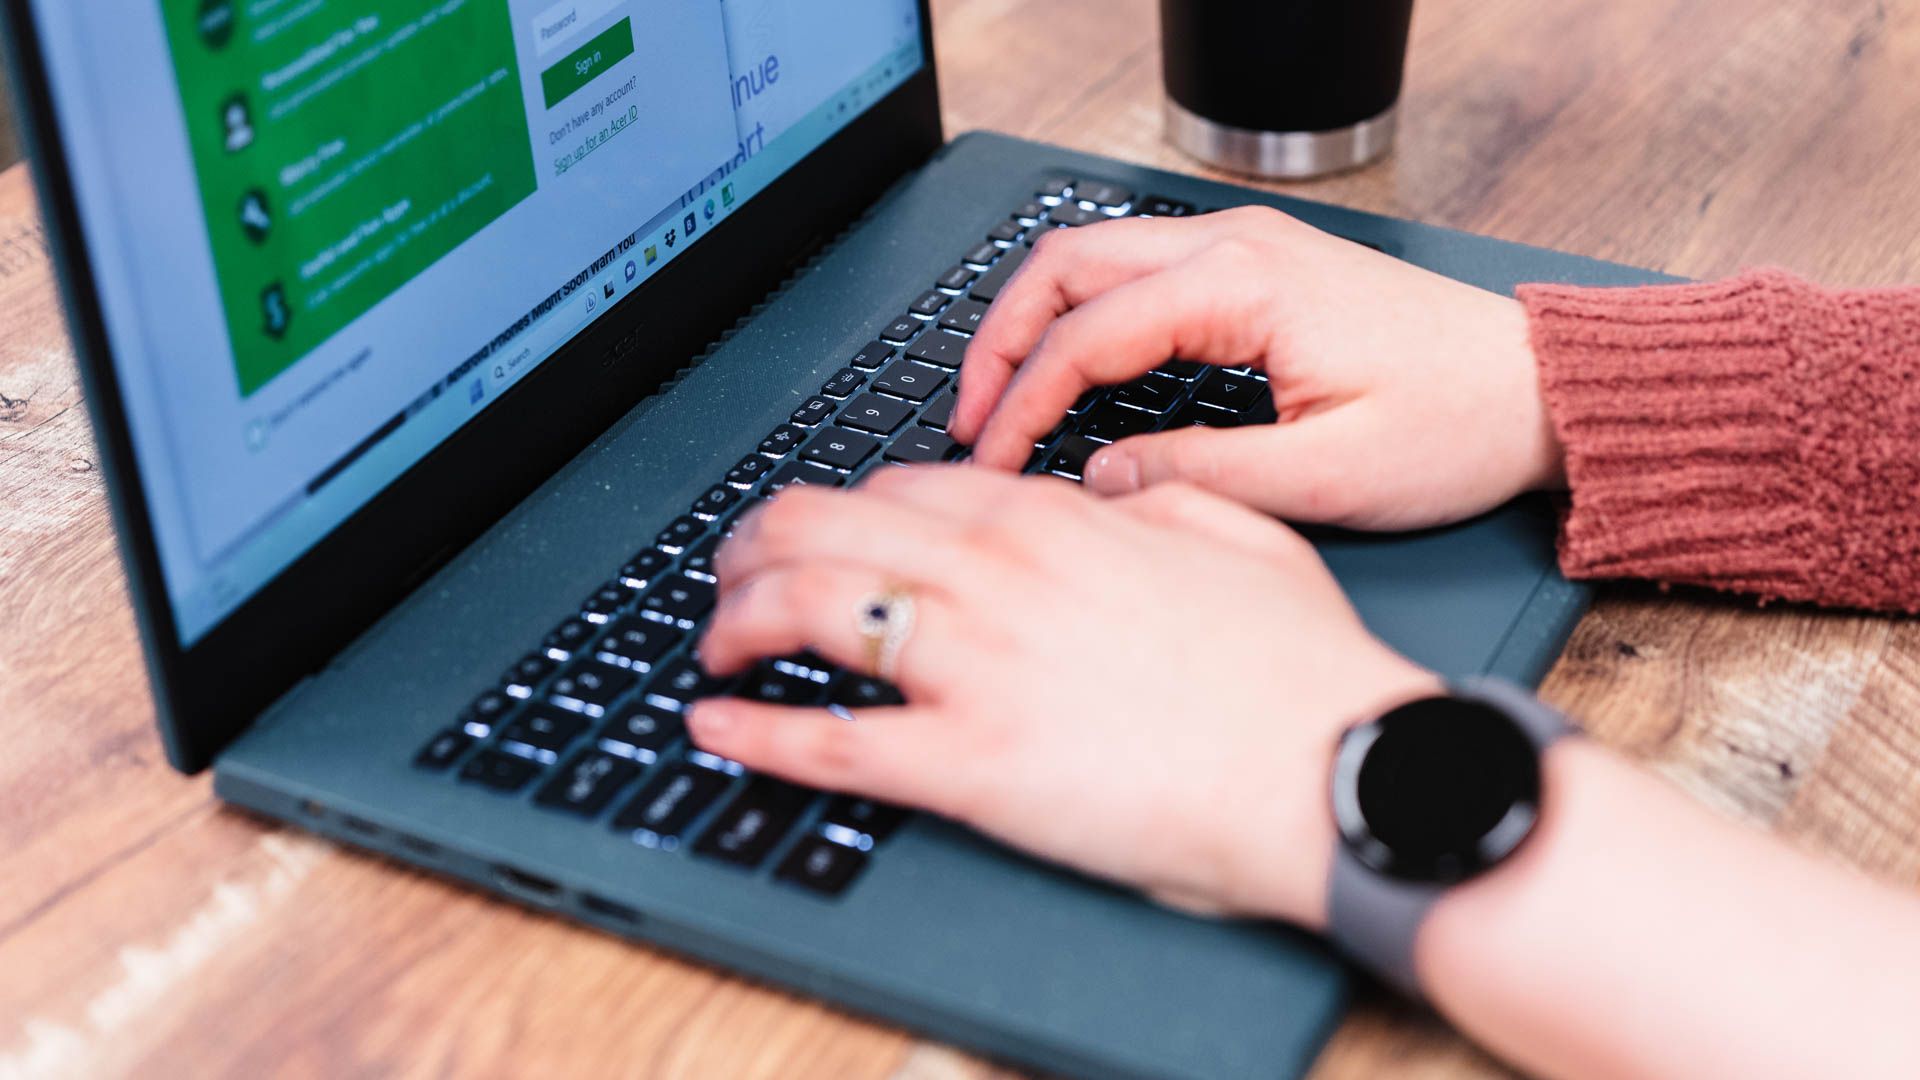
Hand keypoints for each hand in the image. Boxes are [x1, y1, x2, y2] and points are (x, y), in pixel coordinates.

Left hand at [688, 467, 1438, 926]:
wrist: (1337, 770)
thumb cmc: (1300, 672)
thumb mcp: (1237, 539)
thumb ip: (1155, 499)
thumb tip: (1106, 488)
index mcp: (1056, 520)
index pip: (904, 487)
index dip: (845, 507)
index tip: (827, 529)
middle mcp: (998, 574)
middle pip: (827, 528)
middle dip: (757, 545)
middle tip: (734, 570)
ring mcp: (977, 665)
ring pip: (811, 608)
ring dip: (739, 617)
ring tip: (713, 637)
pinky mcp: (971, 764)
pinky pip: (833, 741)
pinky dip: (757, 731)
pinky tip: (712, 726)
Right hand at [951, 207, 1561, 530]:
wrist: (1539, 391)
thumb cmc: (1457, 426)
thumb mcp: (1328, 476)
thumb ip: (1199, 476)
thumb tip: (1099, 478)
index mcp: (1243, 285)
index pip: (1086, 335)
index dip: (1021, 403)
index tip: (991, 464)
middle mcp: (1235, 246)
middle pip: (1066, 265)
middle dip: (1000, 343)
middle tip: (967, 422)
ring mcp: (1246, 247)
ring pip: (1095, 258)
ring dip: (1036, 323)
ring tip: (1002, 400)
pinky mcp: (1257, 268)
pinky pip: (1137, 274)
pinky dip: (1084, 318)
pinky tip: (1071, 375)